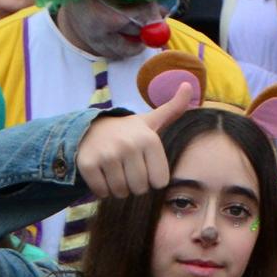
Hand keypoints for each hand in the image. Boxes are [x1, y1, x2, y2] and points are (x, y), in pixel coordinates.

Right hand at [77, 83, 195, 197]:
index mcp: (150, 139)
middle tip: (130, 173)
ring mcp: (107, 155)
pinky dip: (103, 191)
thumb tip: (188, 84)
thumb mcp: (153, 119)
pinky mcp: (88, 164)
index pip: (159, 181)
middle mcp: (129, 146)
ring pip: (121, 192)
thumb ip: (174, 108)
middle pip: (140, 188)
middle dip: (136, 186)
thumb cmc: (129, 131)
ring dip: (119, 190)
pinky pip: (101, 191)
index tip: (146, 168)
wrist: (91, 128)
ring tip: (118, 175)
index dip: (153, 180)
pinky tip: (104, 177)